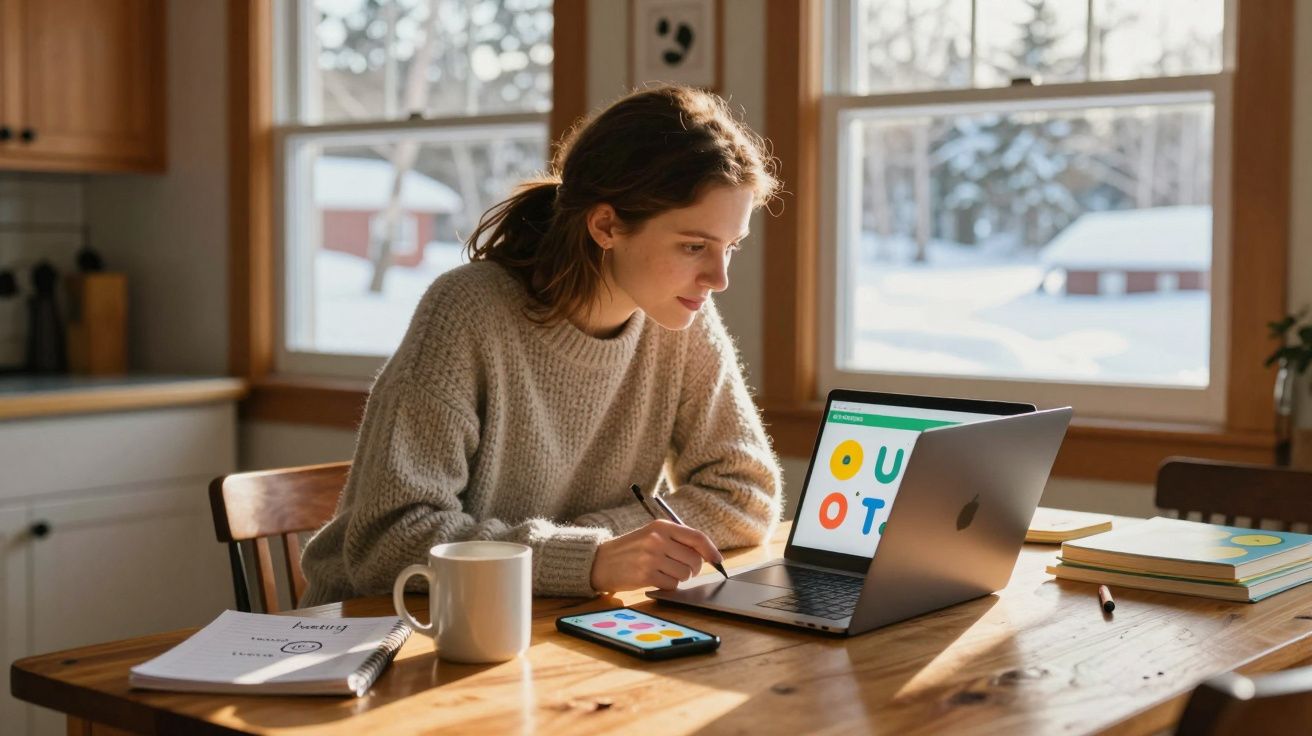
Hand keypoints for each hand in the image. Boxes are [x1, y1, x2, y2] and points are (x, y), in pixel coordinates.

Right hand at [590, 519, 724, 592]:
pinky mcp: (645, 575)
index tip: (718, 560)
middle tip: (681, 569)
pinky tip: (655, 579)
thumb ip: (677, 540)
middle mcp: (657, 540)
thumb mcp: (652, 535)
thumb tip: (707, 555)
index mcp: (661, 526)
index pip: (697, 537)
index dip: (711, 551)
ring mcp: (651, 558)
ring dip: (679, 578)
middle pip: (694, 560)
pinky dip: (668, 585)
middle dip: (693, 569)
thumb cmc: (630, 549)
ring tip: (663, 572)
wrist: (599, 561)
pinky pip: (672, 585)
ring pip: (685, 574)